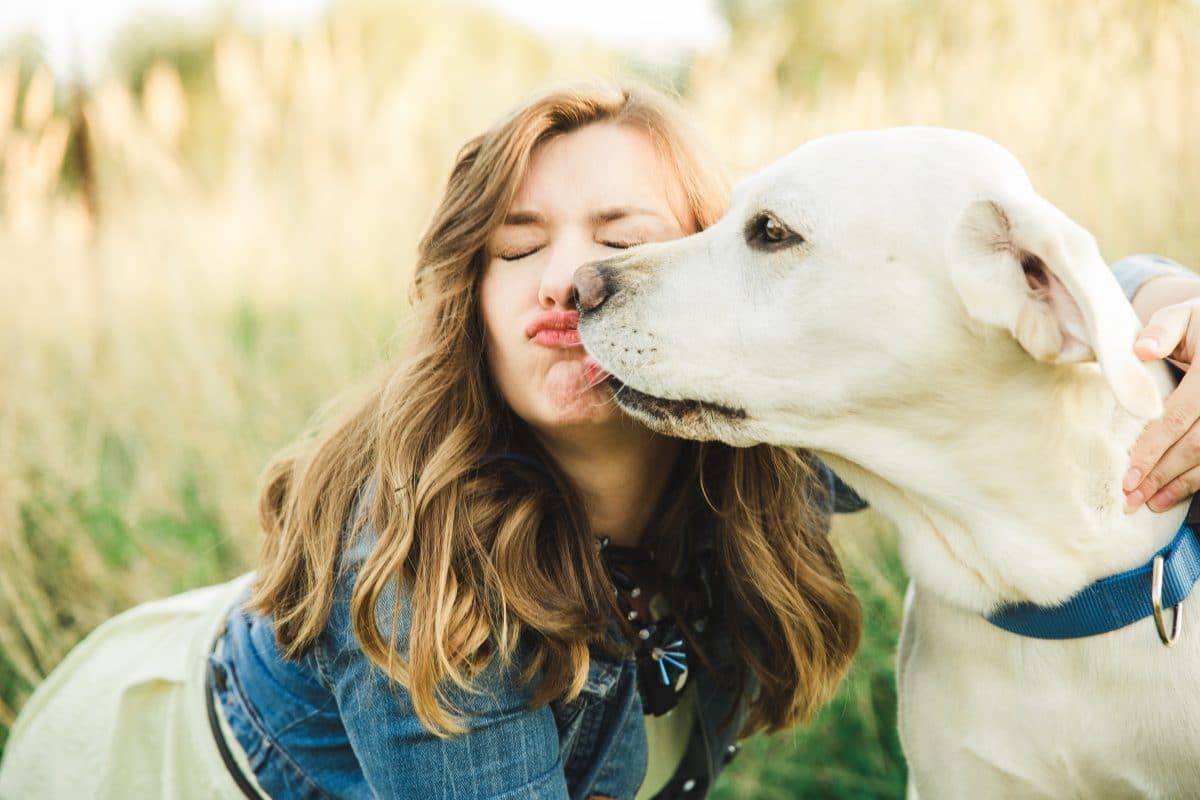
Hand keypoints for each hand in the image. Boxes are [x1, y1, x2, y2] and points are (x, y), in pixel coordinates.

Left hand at [1123, 298, 1199, 511]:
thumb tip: (1142, 350)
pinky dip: (1196, 480)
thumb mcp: (1182, 314)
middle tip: (1130, 499)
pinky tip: (1172, 494)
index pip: (1179, 415)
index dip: (1153, 447)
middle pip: (1197, 444)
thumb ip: (1162, 329)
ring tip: (1148, 503)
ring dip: (1180, 484)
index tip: (1128, 474)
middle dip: (1162, 474)